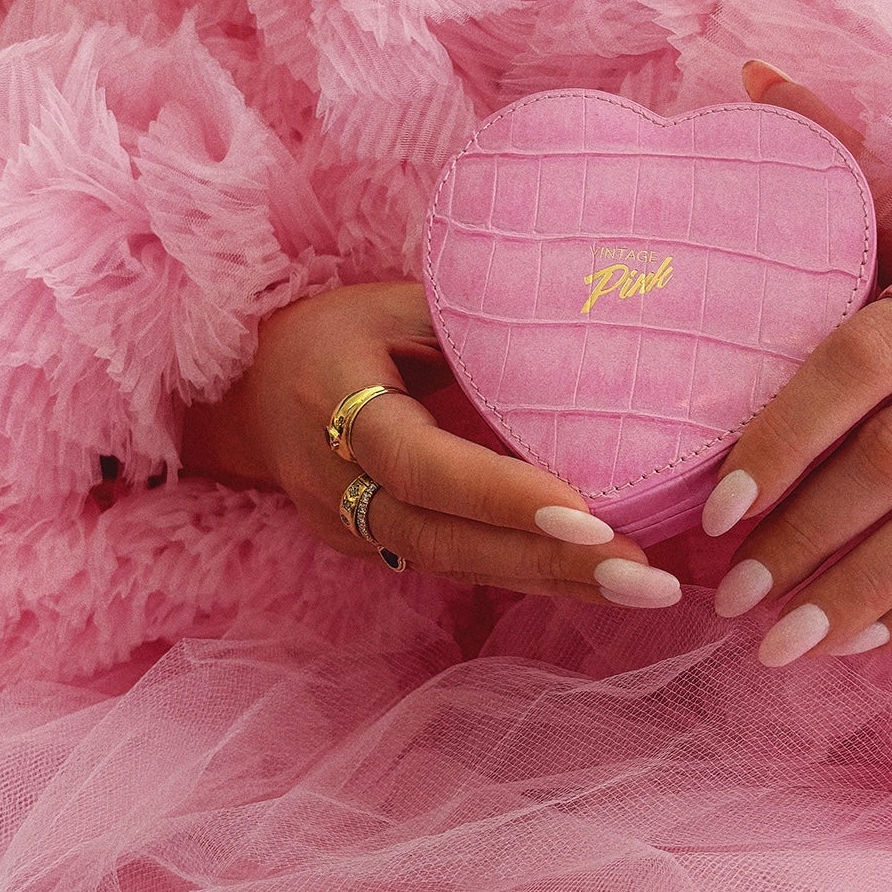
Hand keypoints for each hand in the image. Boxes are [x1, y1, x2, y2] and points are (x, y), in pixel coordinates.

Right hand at [180, 282, 679, 606]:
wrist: (244, 395)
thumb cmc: (332, 332)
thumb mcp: (390, 305)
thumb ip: (466, 322)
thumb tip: (577, 323)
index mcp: (335, 407)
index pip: (423, 466)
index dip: (502, 496)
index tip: (590, 515)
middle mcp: (340, 486)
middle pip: (446, 542)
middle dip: (550, 562)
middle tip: (646, 574)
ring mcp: (353, 530)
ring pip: (459, 568)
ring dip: (555, 583)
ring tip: (647, 586)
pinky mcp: (378, 551)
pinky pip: (459, 570)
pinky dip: (531, 577)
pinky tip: (602, 583)